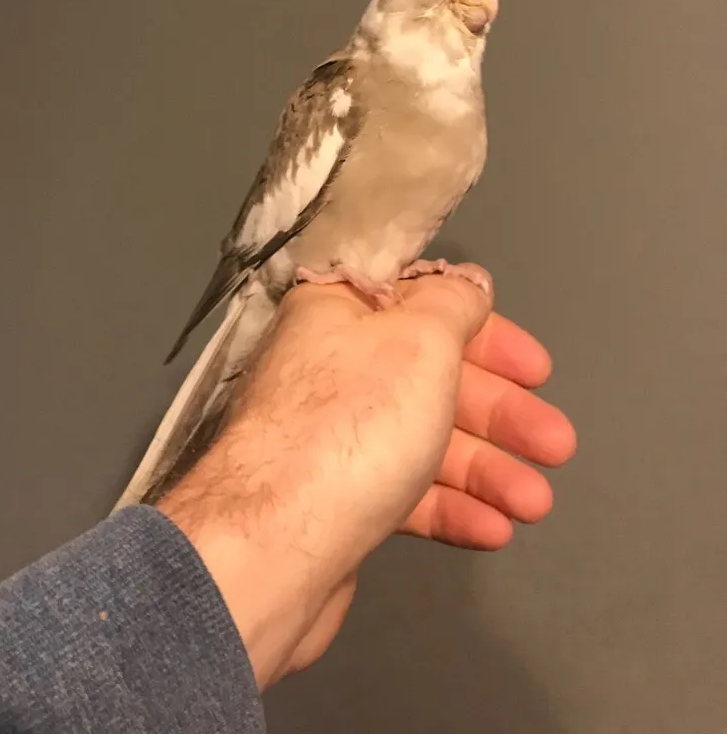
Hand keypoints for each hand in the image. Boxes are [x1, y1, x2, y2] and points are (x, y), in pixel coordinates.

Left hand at [157, 271, 575, 687]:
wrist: (272, 545)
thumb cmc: (353, 424)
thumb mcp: (420, 339)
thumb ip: (453, 303)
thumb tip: (468, 284)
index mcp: (340, 312)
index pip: (425, 306)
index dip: (488, 335)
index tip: (537, 370)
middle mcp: (333, 367)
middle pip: (434, 378)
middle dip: (502, 414)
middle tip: (557, 446)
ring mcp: (332, 437)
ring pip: (425, 440)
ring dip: (487, 469)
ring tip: (534, 504)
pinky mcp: (335, 501)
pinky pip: (405, 493)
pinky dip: (451, 507)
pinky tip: (493, 529)